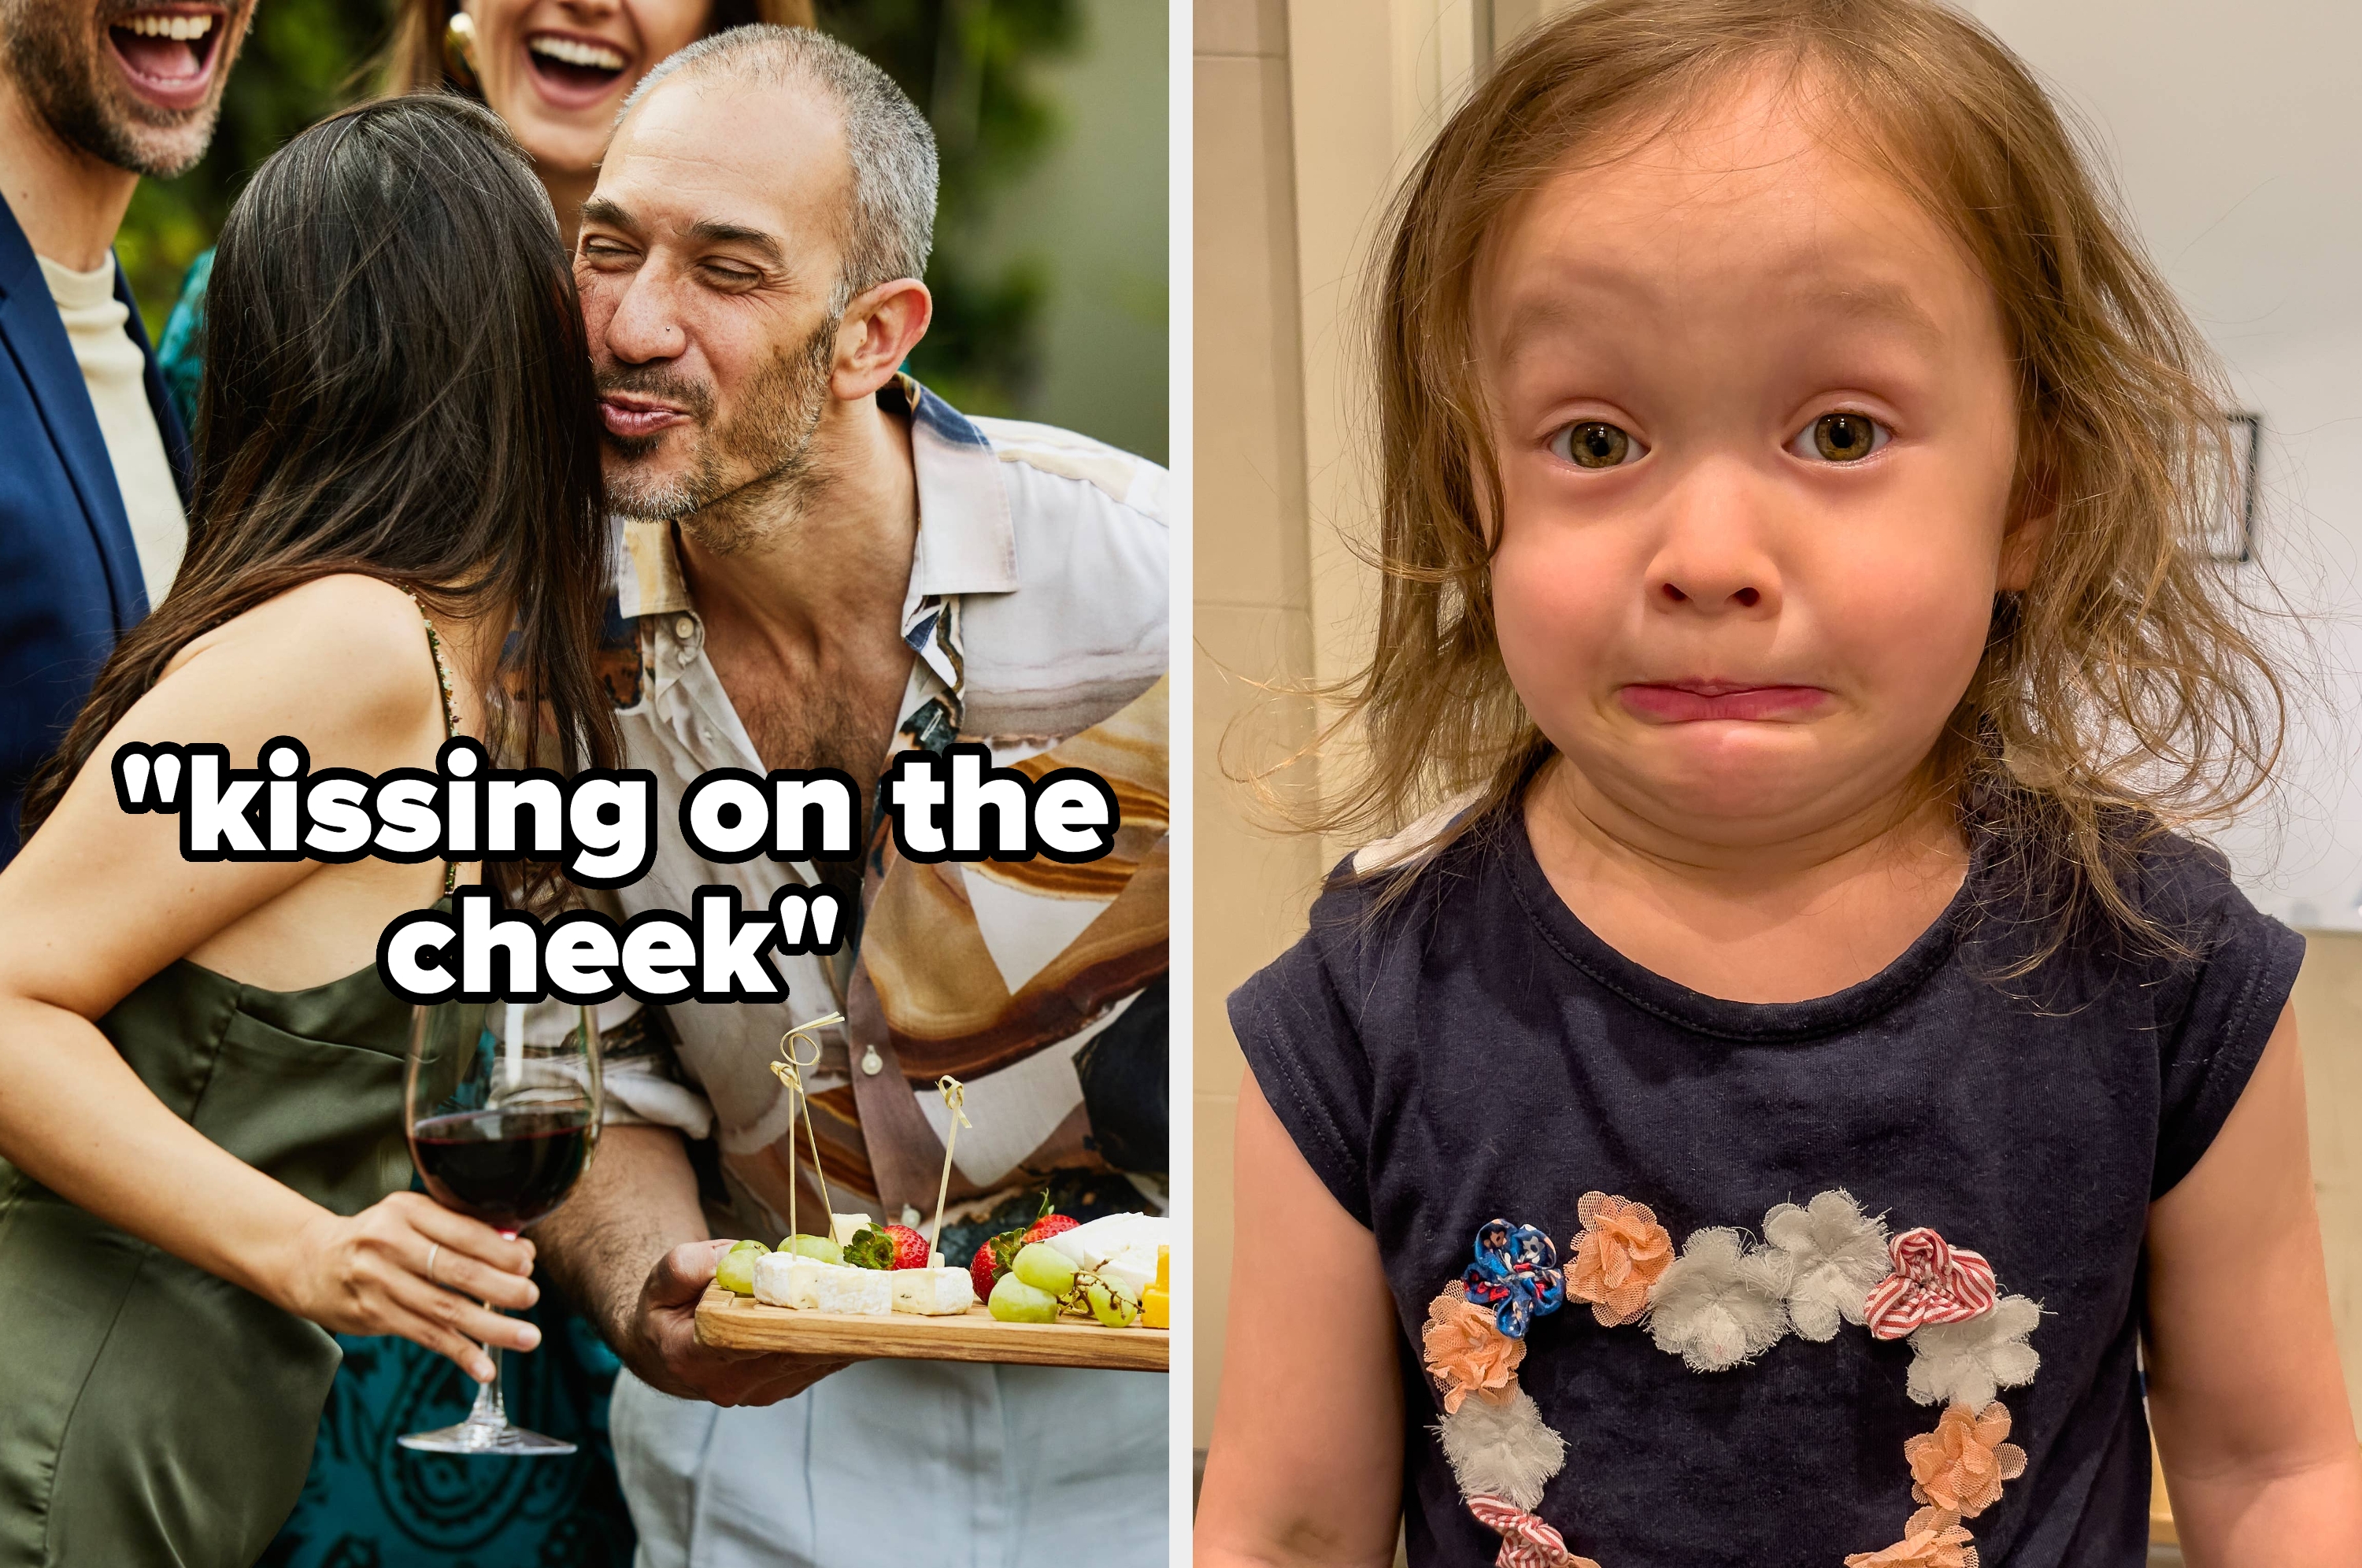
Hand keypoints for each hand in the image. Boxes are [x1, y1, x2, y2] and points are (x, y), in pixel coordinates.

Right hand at [273, 1190, 541, 1381]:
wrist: (311, 1260)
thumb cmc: (377, 1235)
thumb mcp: (412, 1215)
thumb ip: (459, 1227)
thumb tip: (520, 1250)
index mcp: (408, 1210)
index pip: (463, 1231)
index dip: (500, 1250)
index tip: (529, 1263)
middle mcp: (391, 1244)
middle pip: (456, 1271)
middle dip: (502, 1287)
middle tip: (532, 1298)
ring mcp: (379, 1283)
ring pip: (444, 1310)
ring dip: (490, 1327)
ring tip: (526, 1337)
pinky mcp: (374, 1316)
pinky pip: (425, 1337)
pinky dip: (459, 1354)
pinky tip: (484, 1369)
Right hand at [620, 1238, 853, 1405]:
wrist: (666, 1349)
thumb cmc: (667, 1309)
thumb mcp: (662, 1279)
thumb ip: (686, 1266)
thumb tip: (731, 1255)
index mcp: (693, 1357)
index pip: (741, 1341)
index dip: (781, 1319)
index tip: (814, 1297)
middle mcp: (730, 1384)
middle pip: (790, 1350)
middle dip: (826, 1318)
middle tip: (861, 1285)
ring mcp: (761, 1391)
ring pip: (813, 1359)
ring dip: (842, 1327)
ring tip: (870, 1292)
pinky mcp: (784, 1387)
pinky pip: (821, 1363)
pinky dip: (842, 1336)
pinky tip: (862, 1310)